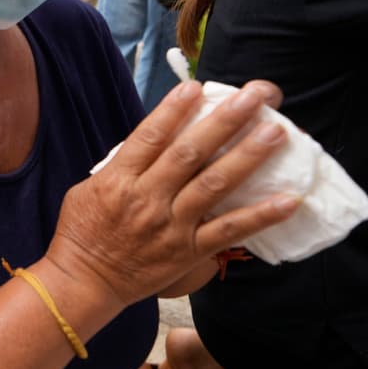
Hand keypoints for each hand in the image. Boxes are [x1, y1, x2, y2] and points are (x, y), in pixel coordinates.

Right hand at [47, 80, 298, 306]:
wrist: (83, 281)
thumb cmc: (81, 232)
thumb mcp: (88, 189)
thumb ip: (121, 166)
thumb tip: (153, 141)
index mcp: (118, 180)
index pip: (150, 137)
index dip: (174, 110)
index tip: (197, 86)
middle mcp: (147, 199)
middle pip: (189, 153)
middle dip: (224, 121)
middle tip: (254, 97)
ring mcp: (170, 225)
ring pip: (213, 185)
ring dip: (247, 157)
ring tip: (275, 133)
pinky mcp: (188, 251)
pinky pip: (229, 231)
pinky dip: (259, 216)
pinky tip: (287, 200)